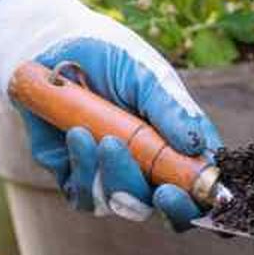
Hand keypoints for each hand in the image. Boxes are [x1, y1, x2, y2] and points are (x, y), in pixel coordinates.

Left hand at [0, 0, 220, 230]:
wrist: (54, 46)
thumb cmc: (112, 57)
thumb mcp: (147, 75)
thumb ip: (172, 110)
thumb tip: (199, 147)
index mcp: (177, 145)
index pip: (196, 190)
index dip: (194, 204)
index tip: (178, 192)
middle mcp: (148, 167)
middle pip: (162, 208)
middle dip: (159, 203)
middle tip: (160, 189)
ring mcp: (111, 174)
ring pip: (119, 203)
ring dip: (115, 176)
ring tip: (102, 137)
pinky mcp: (75, 175)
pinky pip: (83, 194)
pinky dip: (83, 168)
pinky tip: (77, 134)